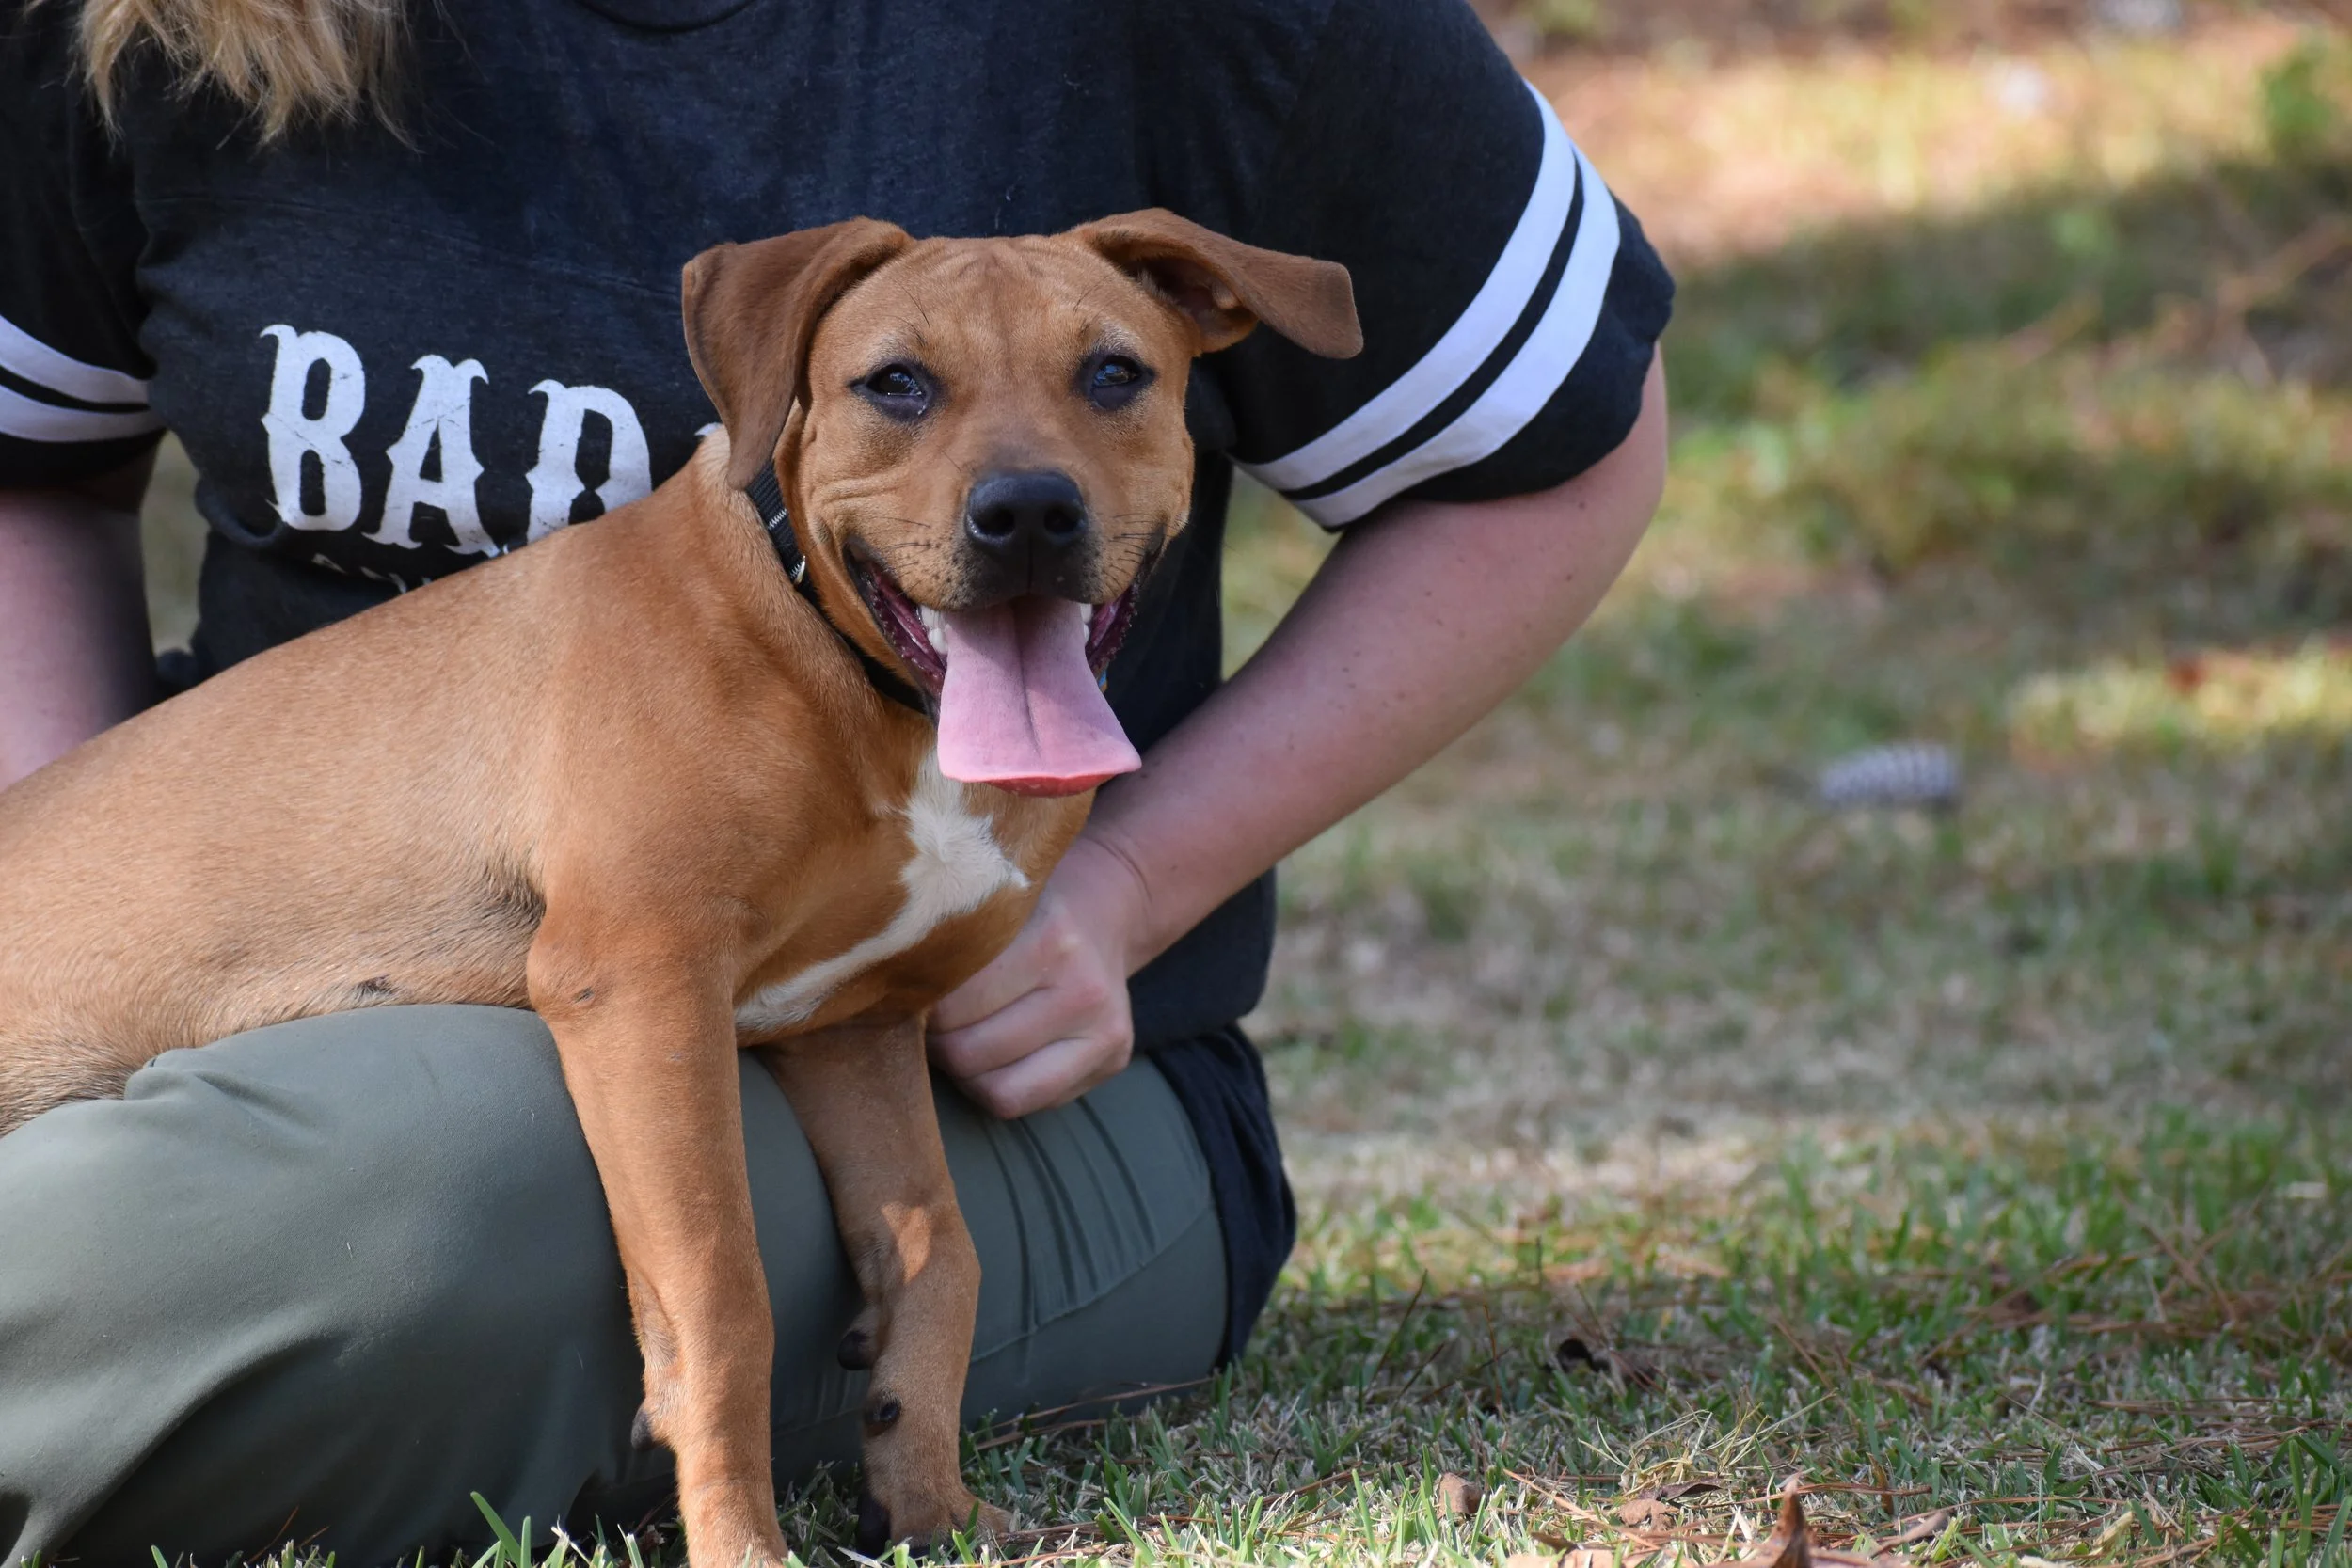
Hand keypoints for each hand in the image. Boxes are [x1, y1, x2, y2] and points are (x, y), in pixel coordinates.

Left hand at [927, 832, 1149, 1118]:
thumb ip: (947, 943)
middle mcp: (1084, 988)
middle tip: (925, 1021)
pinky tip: (993, 1055)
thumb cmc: (1027, 908)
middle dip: (935, 1042)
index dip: (913, 1006)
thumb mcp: (988, 903)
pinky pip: (1026, 1103)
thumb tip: (874, 992)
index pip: (952, 1006)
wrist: (1106, 909)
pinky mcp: (1114, 1060)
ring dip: (963, 1071)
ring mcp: (1105, 1030)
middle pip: (969, 1053)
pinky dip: (995, 1085)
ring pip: (996, 1091)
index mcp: (1051, 939)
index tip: (903, 991)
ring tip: (957, 1037)